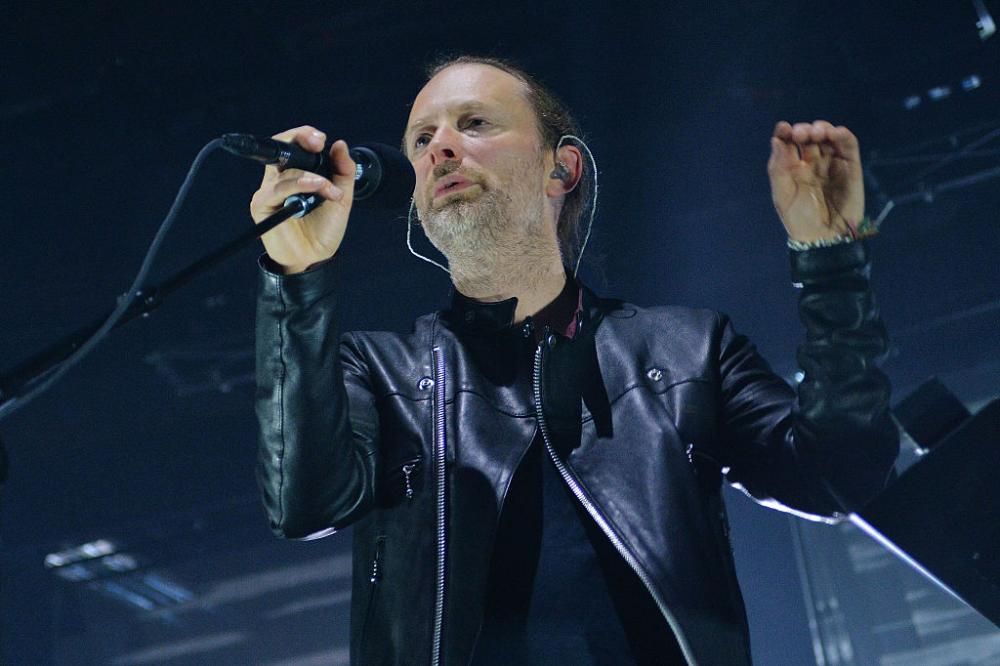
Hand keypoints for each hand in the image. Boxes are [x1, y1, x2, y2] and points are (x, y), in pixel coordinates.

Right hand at [250, 126, 355, 272]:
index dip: (303, 135)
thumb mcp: (341, 197)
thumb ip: (343, 171)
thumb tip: (340, 144)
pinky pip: (278, 189)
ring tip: (331, 190)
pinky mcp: (262, 205)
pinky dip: (299, 185)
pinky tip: (316, 187)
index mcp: (295, 173)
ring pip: (285, 170)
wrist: (315, 257)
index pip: (293, 144)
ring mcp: (269, 191)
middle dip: (298, 138)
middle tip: (317, 143)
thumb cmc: (323, 229)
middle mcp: (279, 179)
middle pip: (280, 147)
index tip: (321, 140)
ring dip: (313, 177)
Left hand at [768, 120, 864, 242]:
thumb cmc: (799, 219)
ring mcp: (832, 163)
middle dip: (804, 130)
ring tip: (816, 133)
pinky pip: (848, 146)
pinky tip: (835, 133)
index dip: (786, 132)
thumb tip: (775, 140)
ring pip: (828, 137)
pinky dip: (842, 135)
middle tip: (800, 134)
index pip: (790, 143)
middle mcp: (813, 162)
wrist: (823, 237)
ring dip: (822, 129)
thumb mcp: (782, 194)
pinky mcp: (850, 167)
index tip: (783, 128)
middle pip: (809, 137)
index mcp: (793, 168)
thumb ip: (777, 168)